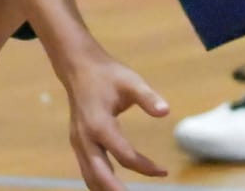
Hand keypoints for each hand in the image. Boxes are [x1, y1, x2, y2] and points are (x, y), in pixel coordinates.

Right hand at [61, 50, 168, 190]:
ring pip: (90, 177)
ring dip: (106, 190)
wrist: (79, 67)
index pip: (124, 156)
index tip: (163, 172)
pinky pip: (87, 169)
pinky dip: (98, 182)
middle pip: (100, 175)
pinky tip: (112, 188)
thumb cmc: (108, 74)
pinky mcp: (78, 143)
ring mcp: (78, 143)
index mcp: (99, 125)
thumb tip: (166, 112)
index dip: (145, 167)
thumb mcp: (131, 81)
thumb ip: (148, 97)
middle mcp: (85, 139)